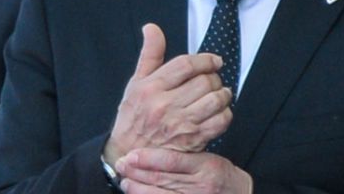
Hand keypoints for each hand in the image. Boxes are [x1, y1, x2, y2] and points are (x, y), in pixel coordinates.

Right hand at [104, 24, 233, 164]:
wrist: (129, 155)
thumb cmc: (133, 117)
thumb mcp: (136, 83)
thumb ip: (149, 54)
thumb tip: (152, 28)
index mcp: (150, 88)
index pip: (186, 65)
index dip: (205, 59)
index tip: (214, 61)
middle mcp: (164, 106)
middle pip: (204, 81)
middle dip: (214, 77)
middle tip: (213, 80)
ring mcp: (180, 125)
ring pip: (215, 99)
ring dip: (223, 94)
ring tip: (219, 93)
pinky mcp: (193, 141)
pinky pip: (220, 121)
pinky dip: (225, 113)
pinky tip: (218, 111)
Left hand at [116, 148, 252, 193]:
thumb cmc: (223, 177)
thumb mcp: (210, 160)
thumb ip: (187, 157)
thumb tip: (154, 153)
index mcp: (206, 166)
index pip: (172, 161)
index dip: (149, 158)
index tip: (131, 154)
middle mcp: (200, 186)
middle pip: (162, 179)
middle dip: (138, 172)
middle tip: (120, 165)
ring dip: (139, 189)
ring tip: (125, 181)